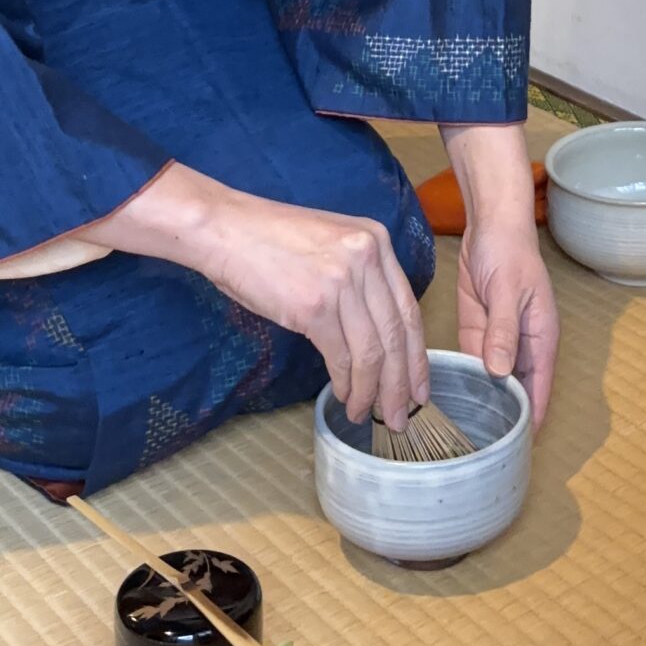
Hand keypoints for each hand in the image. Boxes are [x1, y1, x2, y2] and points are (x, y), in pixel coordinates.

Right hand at [87, 164, 428, 428]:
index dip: (417, 355)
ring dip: (372, 391)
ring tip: (369, 414)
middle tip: (401, 416)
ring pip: (371, 352)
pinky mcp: (313, 306)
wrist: (226, 229)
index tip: (419, 387)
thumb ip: (361, 278)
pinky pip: (340, 357)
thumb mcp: (332, 244)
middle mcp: (367, 258)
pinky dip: (346, 383)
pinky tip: (344, 397)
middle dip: (401, 383)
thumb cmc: (270, 239)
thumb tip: (377, 335)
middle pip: (396, 335)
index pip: (408, 309)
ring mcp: (341, 281)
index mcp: (376, 240)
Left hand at [443, 123, 559, 426]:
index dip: (529, 421)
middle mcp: (520, 347)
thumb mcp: (509, 291)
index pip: (538, 391)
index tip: (512, 451)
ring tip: (454, 435)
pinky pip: (469, 364)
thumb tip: (500, 372)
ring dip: (477, 402)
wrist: (491, 223)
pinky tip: (442, 400)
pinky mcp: (476, 332)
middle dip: (500, 420)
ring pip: (490, 383)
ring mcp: (497, 341)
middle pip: (515, 393)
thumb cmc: (510, 252)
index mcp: (540, 341)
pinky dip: (461, 379)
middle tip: (474, 453)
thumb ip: (503, 330)